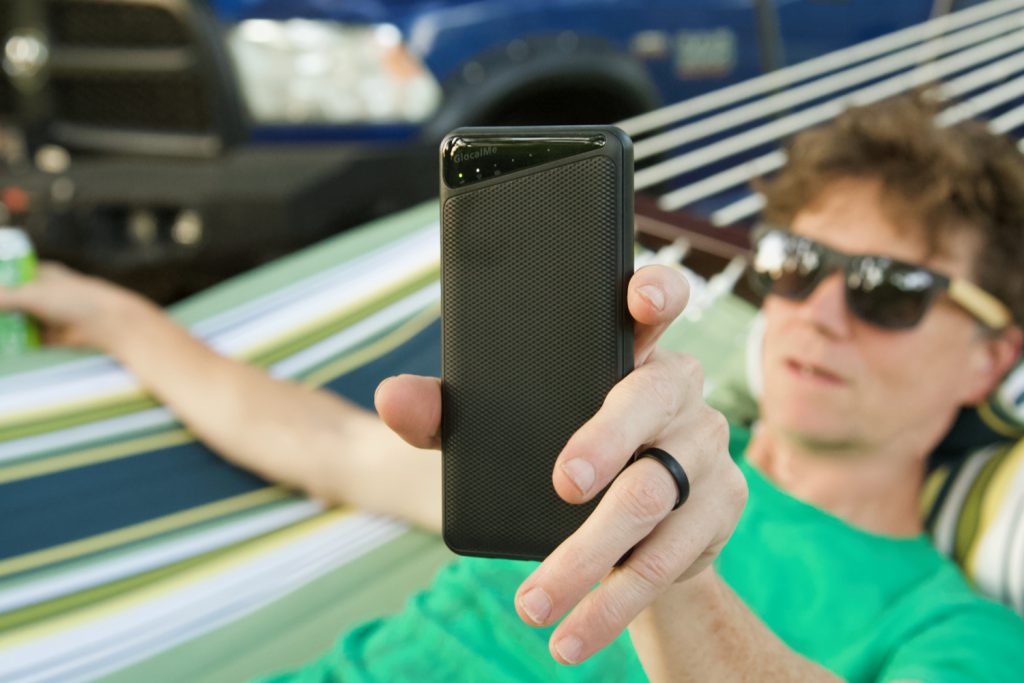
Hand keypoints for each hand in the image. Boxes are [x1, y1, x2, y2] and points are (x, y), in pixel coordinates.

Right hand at [0, 262, 150, 349]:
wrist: (110, 325)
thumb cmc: (76, 301)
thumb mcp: (34, 295)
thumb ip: (5, 297)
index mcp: (43, 275)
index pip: (12, 274)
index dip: (2, 282)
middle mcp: (45, 294)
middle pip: (12, 300)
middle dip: (1, 309)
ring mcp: (48, 316)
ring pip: (18, 321)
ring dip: (5, 326)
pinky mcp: (52, 337)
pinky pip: (27, 339)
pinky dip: (14, 342)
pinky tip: (3, 345)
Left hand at [374, 265, 746, 664]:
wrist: (627, 528)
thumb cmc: (558, 452)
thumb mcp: (502, 429)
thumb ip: (447, 412)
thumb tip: (393, 398)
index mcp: (628, 352)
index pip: (655, 301)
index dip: (656, 291)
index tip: (639, 298)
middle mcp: (677, 392)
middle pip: (650, 403)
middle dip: (606, 441)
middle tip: (562, 485)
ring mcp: (706, 449)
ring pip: (657, 496)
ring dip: (594, 556)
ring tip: (536, 603)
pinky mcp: (722, 507)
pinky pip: (675, 554)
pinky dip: (619, 600)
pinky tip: (578, 630)